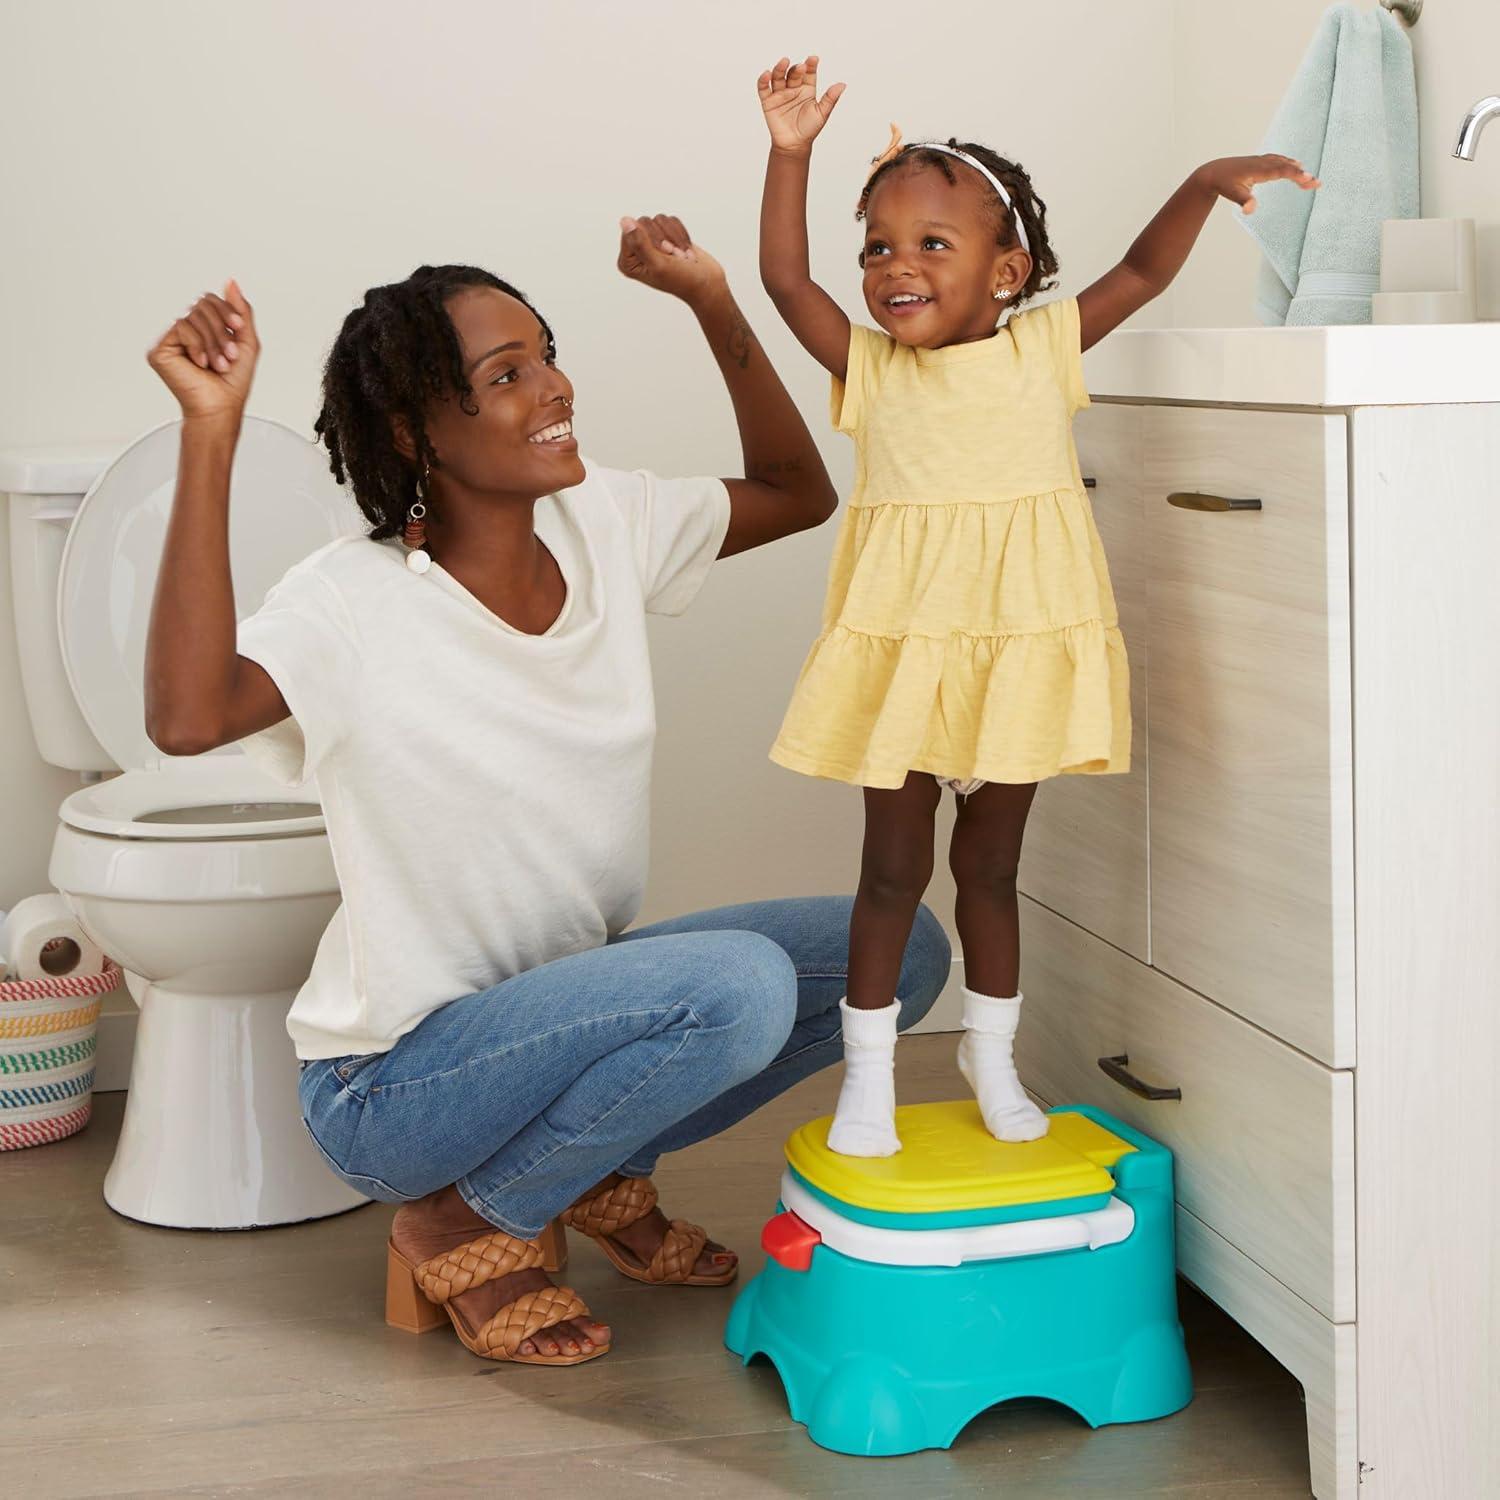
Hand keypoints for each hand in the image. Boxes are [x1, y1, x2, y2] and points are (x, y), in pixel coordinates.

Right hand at [146, 281, 258, 420]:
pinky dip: (197, 345)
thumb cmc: (233, 383)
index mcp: (205, 329)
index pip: (211, 300)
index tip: (239, 327)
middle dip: (221, 330)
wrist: (220, 407)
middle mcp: (187, 332)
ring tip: (219, 364)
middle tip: (230, 355)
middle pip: (202, 305)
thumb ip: (241, 311)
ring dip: (213, 341)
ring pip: (193, 315)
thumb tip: (231, 282)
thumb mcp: (247, 342)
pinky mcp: (160, 349)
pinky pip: (181, 327)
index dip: (227, 310)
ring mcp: (172, 340)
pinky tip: (201, 363)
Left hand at [617, 214, 726, 307]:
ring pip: (659, 219)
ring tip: (681, 256)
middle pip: (644, 222)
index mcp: (628, 262)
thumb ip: (639, 243)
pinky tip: (685, 251)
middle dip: (665, 238)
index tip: (666, 254)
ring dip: (675, 237)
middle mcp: (636, 251)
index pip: (631, 231)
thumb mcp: (658, 264)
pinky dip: (681, 235)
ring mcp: (651, 242)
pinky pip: (670, 220)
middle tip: (674, 257)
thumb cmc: (683, 280)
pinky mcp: (665, 236)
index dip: (652, 240)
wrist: (707, 284)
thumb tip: (625, 221)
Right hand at [757, 55, 844, 154]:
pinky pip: (764, 88)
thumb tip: (842, 84)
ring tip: (784, 62)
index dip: (811, 65)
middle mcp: (793, 88)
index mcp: (807, 89)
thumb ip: (830, 99)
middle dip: (797, 69)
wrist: (794, 146)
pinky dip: (764, 80)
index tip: (813, 59)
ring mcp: (780, 94)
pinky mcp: (768, 101)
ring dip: (780, 68)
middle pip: (793, 73)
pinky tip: (767, 74)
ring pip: (778, 76)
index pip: (809, 73)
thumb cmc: (809, 130)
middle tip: (801, 67)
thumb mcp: (822, 114)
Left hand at [1197, 154, 1319, 213]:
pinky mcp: (1259, 161)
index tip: (1310, 180)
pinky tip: (1294, 164)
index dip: (1297, 175)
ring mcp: (1262, 160)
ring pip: (1283, 162)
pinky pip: (1278, 160)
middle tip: (1317, 184)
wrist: (1212, 172)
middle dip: (1302, 175)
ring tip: (1309, 177)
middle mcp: (1263, 162)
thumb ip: (1244, 201)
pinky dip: (1289, 163)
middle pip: (1287, 166)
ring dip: (1297, 169)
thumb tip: (1251, 210)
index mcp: (1259, 169)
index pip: (1282, 171)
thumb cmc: (1223, 184)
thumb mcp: (1232, 194)